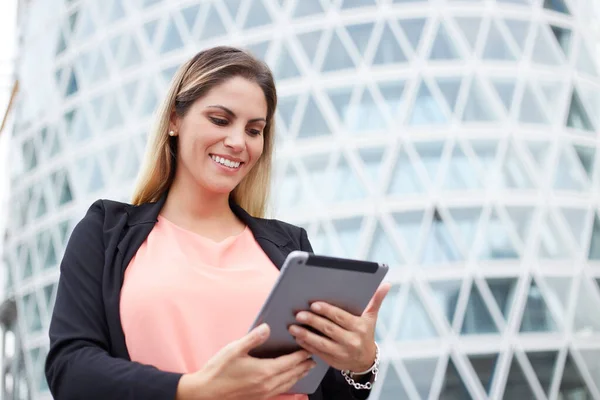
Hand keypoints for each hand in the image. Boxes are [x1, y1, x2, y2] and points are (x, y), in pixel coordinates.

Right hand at [176, 324, 315, 399]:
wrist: (205, 394)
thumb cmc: (218, 371)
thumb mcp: (234, 349)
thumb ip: (253, 338)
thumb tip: (267, 327)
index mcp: (264, 371)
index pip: (290, 362)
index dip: (301, 354)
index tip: (310, 348)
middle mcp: (267, 385)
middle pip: (292, 374)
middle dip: (304, 365)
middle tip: (314, 358)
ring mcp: (263, 394)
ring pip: (287, 384)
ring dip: (298, 376)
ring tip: (305, 369)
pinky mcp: (258, 399)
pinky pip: (279, 391)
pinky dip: (288, 384)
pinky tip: (287, 382)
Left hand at [288, 283, 390, 372]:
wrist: (365, 360)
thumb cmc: (365, 333)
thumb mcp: (371, 317)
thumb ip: (376, 300)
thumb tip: (387, 284)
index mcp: (359, 327)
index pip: (341, 317)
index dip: (327, 311)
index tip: (314, 304)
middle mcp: (351, 341)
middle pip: (329, 329)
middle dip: (312, 321)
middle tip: (298, 314)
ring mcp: (341, 353)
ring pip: (321, 343)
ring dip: (305, 335)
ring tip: (293, 327)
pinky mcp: (332, 361)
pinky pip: (317, 352)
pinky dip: (306, 345)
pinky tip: (297, 338)